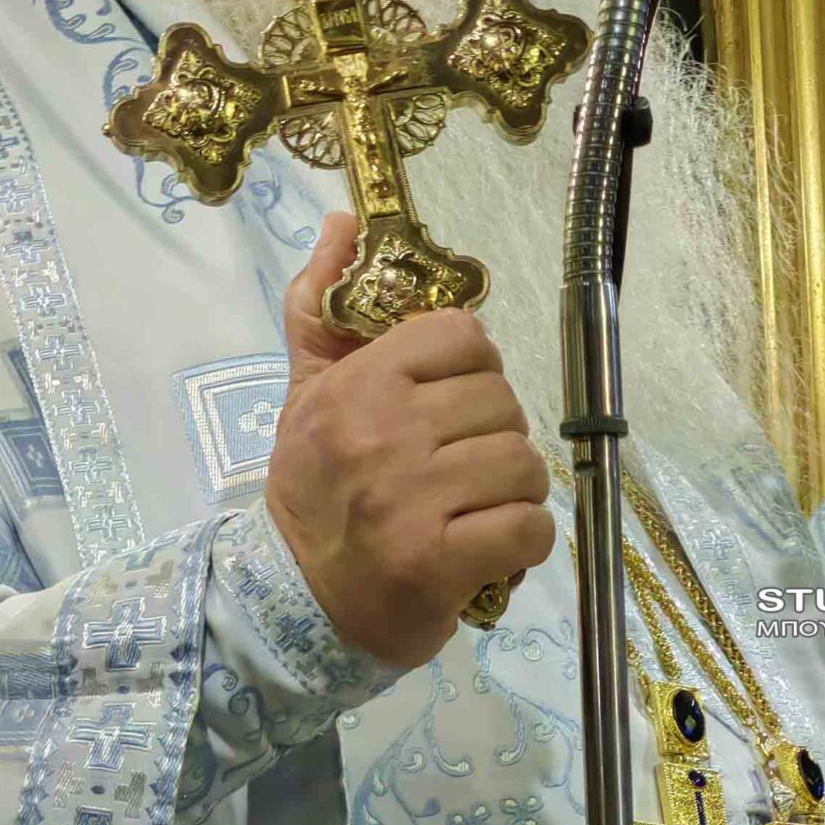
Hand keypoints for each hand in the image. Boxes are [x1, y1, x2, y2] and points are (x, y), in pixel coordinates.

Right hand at [265, 213, 555, 667]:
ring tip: (475, 507)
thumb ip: (322, 308)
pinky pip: (529, 526)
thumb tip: (343, 220)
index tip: (449, 404)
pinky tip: (491, 547)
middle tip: (460, 467)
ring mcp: (412, 500)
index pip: (461, 337)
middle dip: (493, 436)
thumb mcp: (304, 394)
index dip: (470, 369)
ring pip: (523, 463)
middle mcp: (383, 434)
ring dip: (512, 491)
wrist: (295, 604)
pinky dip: (523, 541)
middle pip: (501, 401)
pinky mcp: (440, 562)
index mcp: (356, 385)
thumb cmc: (313, 493)